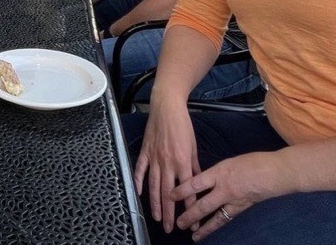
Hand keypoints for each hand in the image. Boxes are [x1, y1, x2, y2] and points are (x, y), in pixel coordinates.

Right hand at [134, 99, 199, 233]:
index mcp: (183, 161)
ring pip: (154, 185)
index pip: (187, 190)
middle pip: (168, 193)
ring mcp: (155, 157)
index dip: (189, 208)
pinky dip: (139, 182)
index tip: (192, 222)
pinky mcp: (145, 151)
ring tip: (157, 218)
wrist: (167, 106)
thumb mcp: (194, 145)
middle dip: (170, 213)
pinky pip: (140, 169)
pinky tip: (138, 194)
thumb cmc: (183, 124)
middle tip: (171, 229)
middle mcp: (168, 162)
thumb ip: (194, 165)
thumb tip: (197, 182)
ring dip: (156, 203)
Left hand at [170, 152, 282, 241]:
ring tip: (190, 233)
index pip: (196, 183)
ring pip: (213, 215)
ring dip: (200, 225)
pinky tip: (207, 231)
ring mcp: (233, 200)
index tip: (169, 195)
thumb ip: (214, 172)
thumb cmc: (253, 162)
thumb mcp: (229, 162)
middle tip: (176, 222)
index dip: (182, 190)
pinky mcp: (241, 208)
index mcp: (220, 172)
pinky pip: (225, 218)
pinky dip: (215, 226)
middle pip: (202, 204)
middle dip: (188, 214)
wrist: (275, 172)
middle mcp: (224, 188)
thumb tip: (200, 179)